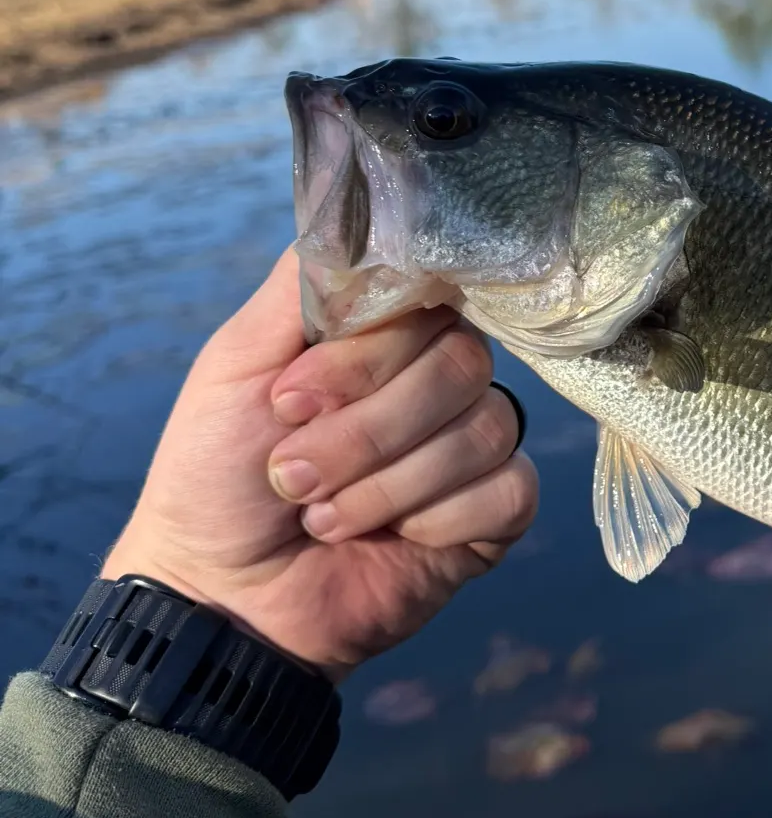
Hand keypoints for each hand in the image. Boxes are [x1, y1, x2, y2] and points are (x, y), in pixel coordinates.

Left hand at [102, 247, 537, 679]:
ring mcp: (472, 442)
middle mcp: (437, 377)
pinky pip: (508, 489)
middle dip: (364, 433)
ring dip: (386, 487)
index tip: (291, 399)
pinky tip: (393, 543)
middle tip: (292, 475)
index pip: (427, 297)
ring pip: (483, 428)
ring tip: (322, 518)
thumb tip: (366, 215)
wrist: (223, 601)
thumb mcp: (237, 362)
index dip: (367, 355)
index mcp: (386, 334)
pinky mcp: (496, 511)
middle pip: (460, 364)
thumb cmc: (216, 475)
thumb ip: (304, 283)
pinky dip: (436, 521)